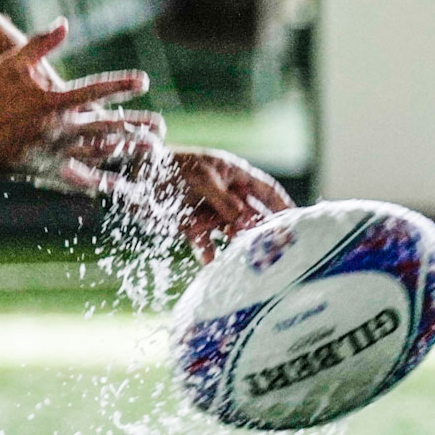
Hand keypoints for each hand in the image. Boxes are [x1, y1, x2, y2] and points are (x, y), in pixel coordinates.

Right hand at [0, 19, 160, 188]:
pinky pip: (81, 179)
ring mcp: (54, 151)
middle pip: (107, 126)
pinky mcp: (47, 170)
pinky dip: (105, 182)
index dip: (121, 85)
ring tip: (152, 148)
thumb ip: (41, 43)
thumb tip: (66, 23)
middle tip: (160, 125)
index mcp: (54, 100)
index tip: (142, 81)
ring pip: (100, 152)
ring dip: (128, 149)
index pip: (96, 90)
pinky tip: (124, 185)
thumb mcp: (13, 62)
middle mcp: (59, 128)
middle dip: (137, 125)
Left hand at [168, 147, 294, 261]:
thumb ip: (224, 200)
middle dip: (265, 233)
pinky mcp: (191, 228)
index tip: (300, 223)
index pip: (266, 192)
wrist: (134, 173)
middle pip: (254, 217)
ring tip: (254, 264)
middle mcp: (226, 196)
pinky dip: (212, 257)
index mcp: (233, 175)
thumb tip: (247, 221)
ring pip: (233, 234)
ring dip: (242, 247)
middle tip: (281, 252)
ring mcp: (210, 213)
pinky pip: (207, 246)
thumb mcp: (201, 177)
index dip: (283, 206)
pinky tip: (218, 270)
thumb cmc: (171, 164)